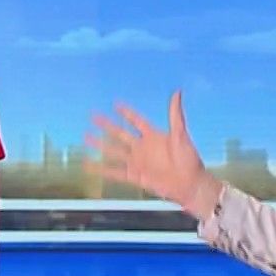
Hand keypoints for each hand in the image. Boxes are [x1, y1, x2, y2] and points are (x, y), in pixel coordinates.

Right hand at [86, 91, 220, 218]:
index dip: (127, 113)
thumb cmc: (188, 159)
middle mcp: (142, 148)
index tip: (116, 104)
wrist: (189, 184)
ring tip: (86, 137)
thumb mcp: (181, 134)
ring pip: (113, 151)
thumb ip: (175, 115)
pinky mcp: (134, 176)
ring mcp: (137, 162)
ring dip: (100, 144)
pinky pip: (114, 172)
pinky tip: (88, 164)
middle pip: (120, 134)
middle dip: (107, 125)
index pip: (137, 121)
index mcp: (153, 136)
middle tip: (93, 116)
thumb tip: (177, 92)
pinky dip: (101, 169)